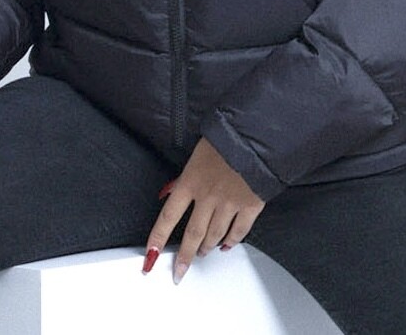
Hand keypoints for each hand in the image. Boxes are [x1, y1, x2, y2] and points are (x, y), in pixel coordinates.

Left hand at [143, 136, 264, 283]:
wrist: (255, 134)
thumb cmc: (226, 137)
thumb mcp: (198, 153)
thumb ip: (187, 175)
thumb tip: (171, 191)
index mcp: (191, 181)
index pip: (167, 217)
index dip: (157, 240)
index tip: (150, 257)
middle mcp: (207, 196)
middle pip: (192, 234)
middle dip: (184, 256)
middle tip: (180, 270)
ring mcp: (229, 202)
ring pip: (214, 235)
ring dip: (207, 248)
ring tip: (203, 253)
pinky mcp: (250, 204)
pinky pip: (239, 231)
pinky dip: (232, 241)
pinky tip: (227, 245)